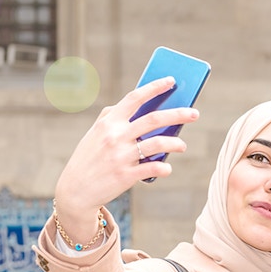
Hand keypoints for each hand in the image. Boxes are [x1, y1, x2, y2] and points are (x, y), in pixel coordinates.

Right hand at [53, 77, 199, 239]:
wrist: (75, 190)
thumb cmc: (89, 158)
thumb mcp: (95, 134)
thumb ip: (112, 118)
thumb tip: (139, 106)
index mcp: (108, 122)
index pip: (134, 98)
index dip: (155, 87)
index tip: (172, 81)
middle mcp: (115, 136)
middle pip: (154, 119)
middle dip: (178, 114)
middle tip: (195, 113)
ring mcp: (121, 156)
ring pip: (158, 143)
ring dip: (176, 143)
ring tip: (182, 145)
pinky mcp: (126, 175)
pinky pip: (153, 168)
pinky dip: (164, 167)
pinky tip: (167, 167)